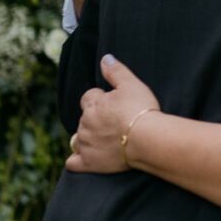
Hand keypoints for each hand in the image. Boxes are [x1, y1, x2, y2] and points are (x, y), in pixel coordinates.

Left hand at [66, 53, 159, 173]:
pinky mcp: (88, 162)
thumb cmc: (142, 110)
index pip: (88, 98)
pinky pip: (72, 162)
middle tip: (115, 123)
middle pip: (84, 118)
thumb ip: (116, 71)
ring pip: (78, 138)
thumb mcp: (132, 84)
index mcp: (93, 104)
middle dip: (95, 119)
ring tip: (107, 139)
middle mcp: (85, 123)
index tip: (114, 105)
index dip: (100, 100)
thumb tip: (105, 58)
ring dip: (88, 137)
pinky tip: (85, 157)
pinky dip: (76, 160)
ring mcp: (85, 143)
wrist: (147, 138)